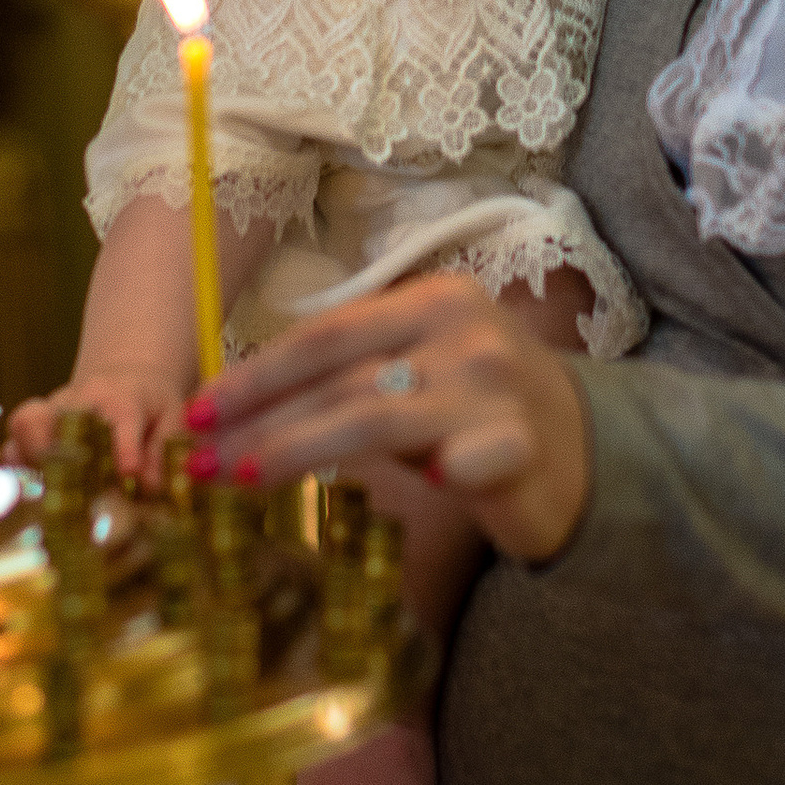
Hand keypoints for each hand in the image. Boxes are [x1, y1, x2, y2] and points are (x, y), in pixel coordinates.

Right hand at [11, 363, 185, 480]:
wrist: (124, 379)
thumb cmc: (151, 406)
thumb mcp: (172, 421)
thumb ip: (163, 452)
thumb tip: (147, 485)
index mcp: (122, 399)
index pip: (122, 417)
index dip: (124, 445)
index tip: (128, 472)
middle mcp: (80, 400)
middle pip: (61, 415)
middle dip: (61, 451)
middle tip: (72, 486)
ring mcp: (52, 411)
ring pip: (27, 423)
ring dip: (30, 456)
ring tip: (43, 489)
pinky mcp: (34, 424)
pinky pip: (13, 440)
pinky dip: (16, 464)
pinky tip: (27, 488)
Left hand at [188, 272, 592, 566]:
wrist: (587, 449)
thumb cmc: (479, 411)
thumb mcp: (418, 372)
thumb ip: (352, 377)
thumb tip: (240, 410)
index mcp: (432, 301)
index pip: (324, 334)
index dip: (255, 374)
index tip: (197, 412)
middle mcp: (463, 333)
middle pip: (339, 375)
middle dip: (258, 419)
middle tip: (199, 461)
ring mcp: (494, 387)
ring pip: (378, 417)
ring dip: (299, 449)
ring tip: (241, 481)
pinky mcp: (522, 444)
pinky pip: (472, 458)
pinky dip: (447, 469)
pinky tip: (426, 484)